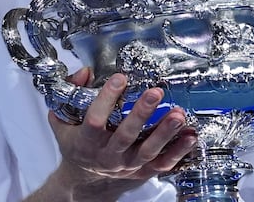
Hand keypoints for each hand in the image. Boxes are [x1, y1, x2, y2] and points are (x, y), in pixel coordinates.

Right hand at [46, 68, 196, 198]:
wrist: (84, 179)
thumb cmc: (76, 144)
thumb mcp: (63, 120)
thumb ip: (71, 92)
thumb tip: (85, 72)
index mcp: (86, 142)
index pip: (95, 120)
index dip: (106, 98)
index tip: (119, 78)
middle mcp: (108, 155)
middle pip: (126, 135)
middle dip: (142, 113)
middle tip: (155, 93)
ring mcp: (127, 165)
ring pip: (148, 150)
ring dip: (165, 132)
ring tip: (178, 114)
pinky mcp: (143, 171)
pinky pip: (163, 163)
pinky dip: (179, 151)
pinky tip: (190, 136)